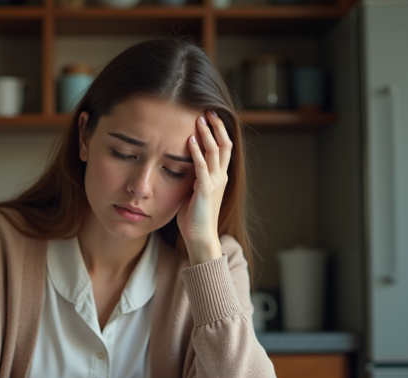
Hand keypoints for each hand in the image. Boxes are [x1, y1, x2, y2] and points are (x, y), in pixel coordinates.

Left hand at [177, 110, 231, 265]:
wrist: (200, 236)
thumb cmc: (194, 217)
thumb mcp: (195, 191)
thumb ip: (193, 177)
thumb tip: (183, 165)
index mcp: (220, 177)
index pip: (224, 148)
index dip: (219, 131)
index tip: (210, 117)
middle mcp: (221, 177)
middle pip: (224, 144)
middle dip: (216, 127)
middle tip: (208, 111)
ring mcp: (215, 182)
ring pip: (215, 151)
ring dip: (207, 134)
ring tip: (199, 119)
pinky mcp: (205, 189)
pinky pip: (202, 166)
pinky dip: (196, 151)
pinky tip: (190, 140)